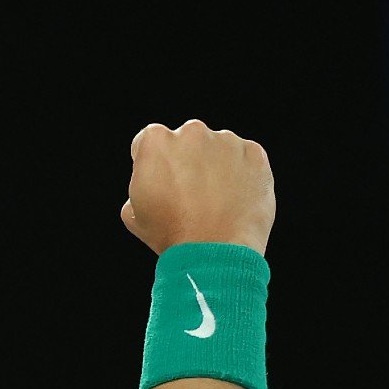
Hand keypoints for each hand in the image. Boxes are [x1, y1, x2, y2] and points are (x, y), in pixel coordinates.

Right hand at [121, 120, 274, 255]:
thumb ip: (140, 184)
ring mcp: (227, 141)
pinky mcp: (254, 154)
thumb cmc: (172, 236)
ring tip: (217, 203)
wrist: (214, 256)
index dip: (155, 164)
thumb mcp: (133, 213)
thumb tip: (152, 183)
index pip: (151, 141)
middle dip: (189, 162)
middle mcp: (192, 132)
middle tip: (192, 195)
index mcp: (156, 140)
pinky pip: (247, 158)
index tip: (163, 183)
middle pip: (188, 141)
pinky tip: (236, 200)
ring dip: (217, 167)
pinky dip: (244, 174)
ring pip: (219, 149)